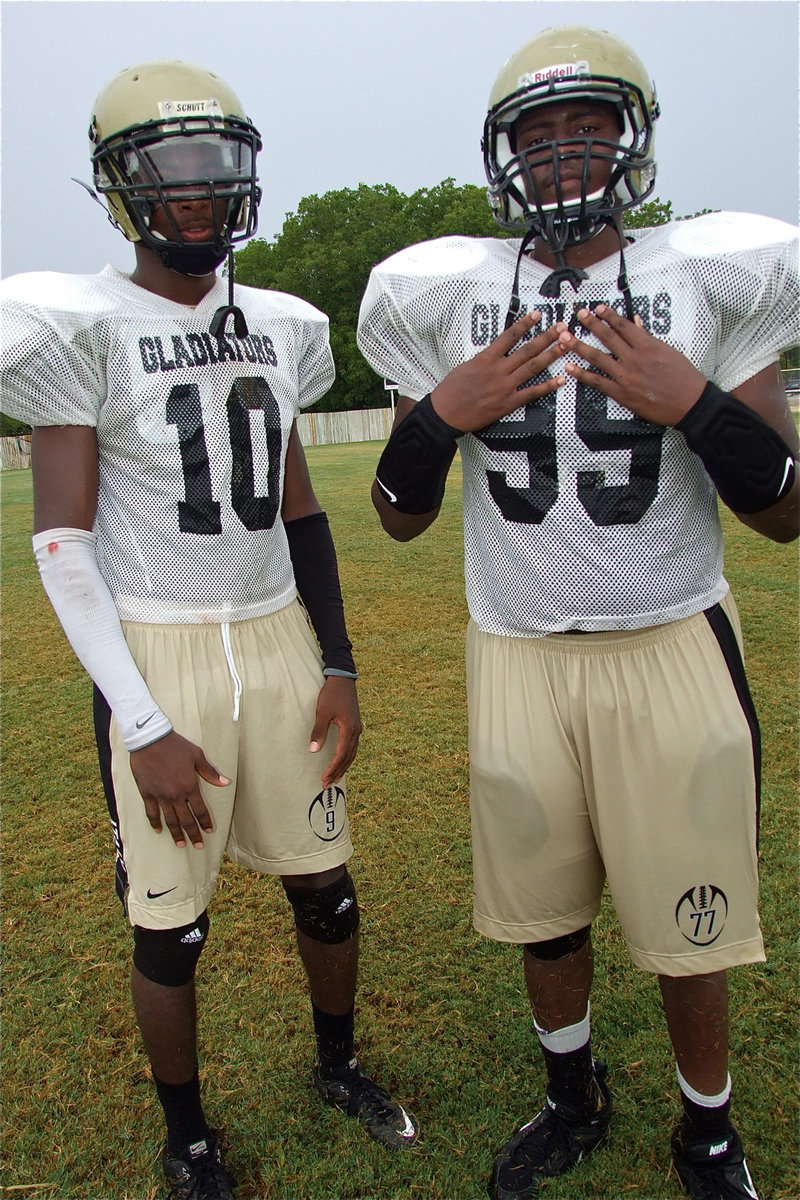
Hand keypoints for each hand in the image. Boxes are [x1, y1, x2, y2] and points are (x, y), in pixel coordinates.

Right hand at [129, 730, 229, 848]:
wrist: (150, 740)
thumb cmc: (176, 746)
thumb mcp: (197, 756)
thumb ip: (210, 772)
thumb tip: (225, 782)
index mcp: (189, 786)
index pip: (199, 810)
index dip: (205, 822)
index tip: (209, 831)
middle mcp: (175, 795)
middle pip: (185, 820)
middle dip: (193, 834)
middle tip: (198, 845)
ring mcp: (160, 796)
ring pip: (169, 820)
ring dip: (176, 833)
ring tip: (181, 844)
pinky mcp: (147, 793)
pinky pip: (151, 812)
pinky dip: (155, 823)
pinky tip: (159, 831)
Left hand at [309, 676, 361, 785]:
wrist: (343, 679)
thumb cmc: (331, 694)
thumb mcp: (322, 712)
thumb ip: (318, 732)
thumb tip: (313, 751)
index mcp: (349, 729)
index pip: (341, 755)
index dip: (332, 768)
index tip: (323, 779)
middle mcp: (356, 731)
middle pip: (348, 757)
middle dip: (337, 771)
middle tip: (327, 784)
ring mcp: (357, 729)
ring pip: (352, 753)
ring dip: (343, 766)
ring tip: (335, 778)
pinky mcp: (355, 725)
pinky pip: (352, 747)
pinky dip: (346, 757)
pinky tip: (341, 761)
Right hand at [431, 310, 565, 431]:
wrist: (445, 413)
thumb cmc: (452, 389)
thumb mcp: (466, 365)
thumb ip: (485, 358)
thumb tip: (498, 351)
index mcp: (486, 358)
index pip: (509, 336)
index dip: (525, 324)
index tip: (537, 314)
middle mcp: (497, 370)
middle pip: (527, 350)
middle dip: (546, 337)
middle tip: (562, 328)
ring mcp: (504, 387)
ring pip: (532, 368)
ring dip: (551, 355)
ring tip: (566, 346)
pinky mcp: (507, 404)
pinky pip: (531, 393)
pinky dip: (547, 386)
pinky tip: (561, 379)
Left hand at [559, 305, 706, 425]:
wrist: (689, 402)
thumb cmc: (683, 377)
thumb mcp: (669, 351)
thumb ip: (649, 337)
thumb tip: (635, 322)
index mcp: (648, 345)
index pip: (623, 326)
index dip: (608, 316)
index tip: (597, 308)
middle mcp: (635, 358)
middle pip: (608, 338)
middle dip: (591, 324)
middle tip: (579, 315)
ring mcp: (626, 376)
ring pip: (598, 358)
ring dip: (579, 346)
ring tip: (565, 338)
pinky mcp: (622, 394)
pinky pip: (598, 382)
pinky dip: (583, 374)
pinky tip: (570, 367)